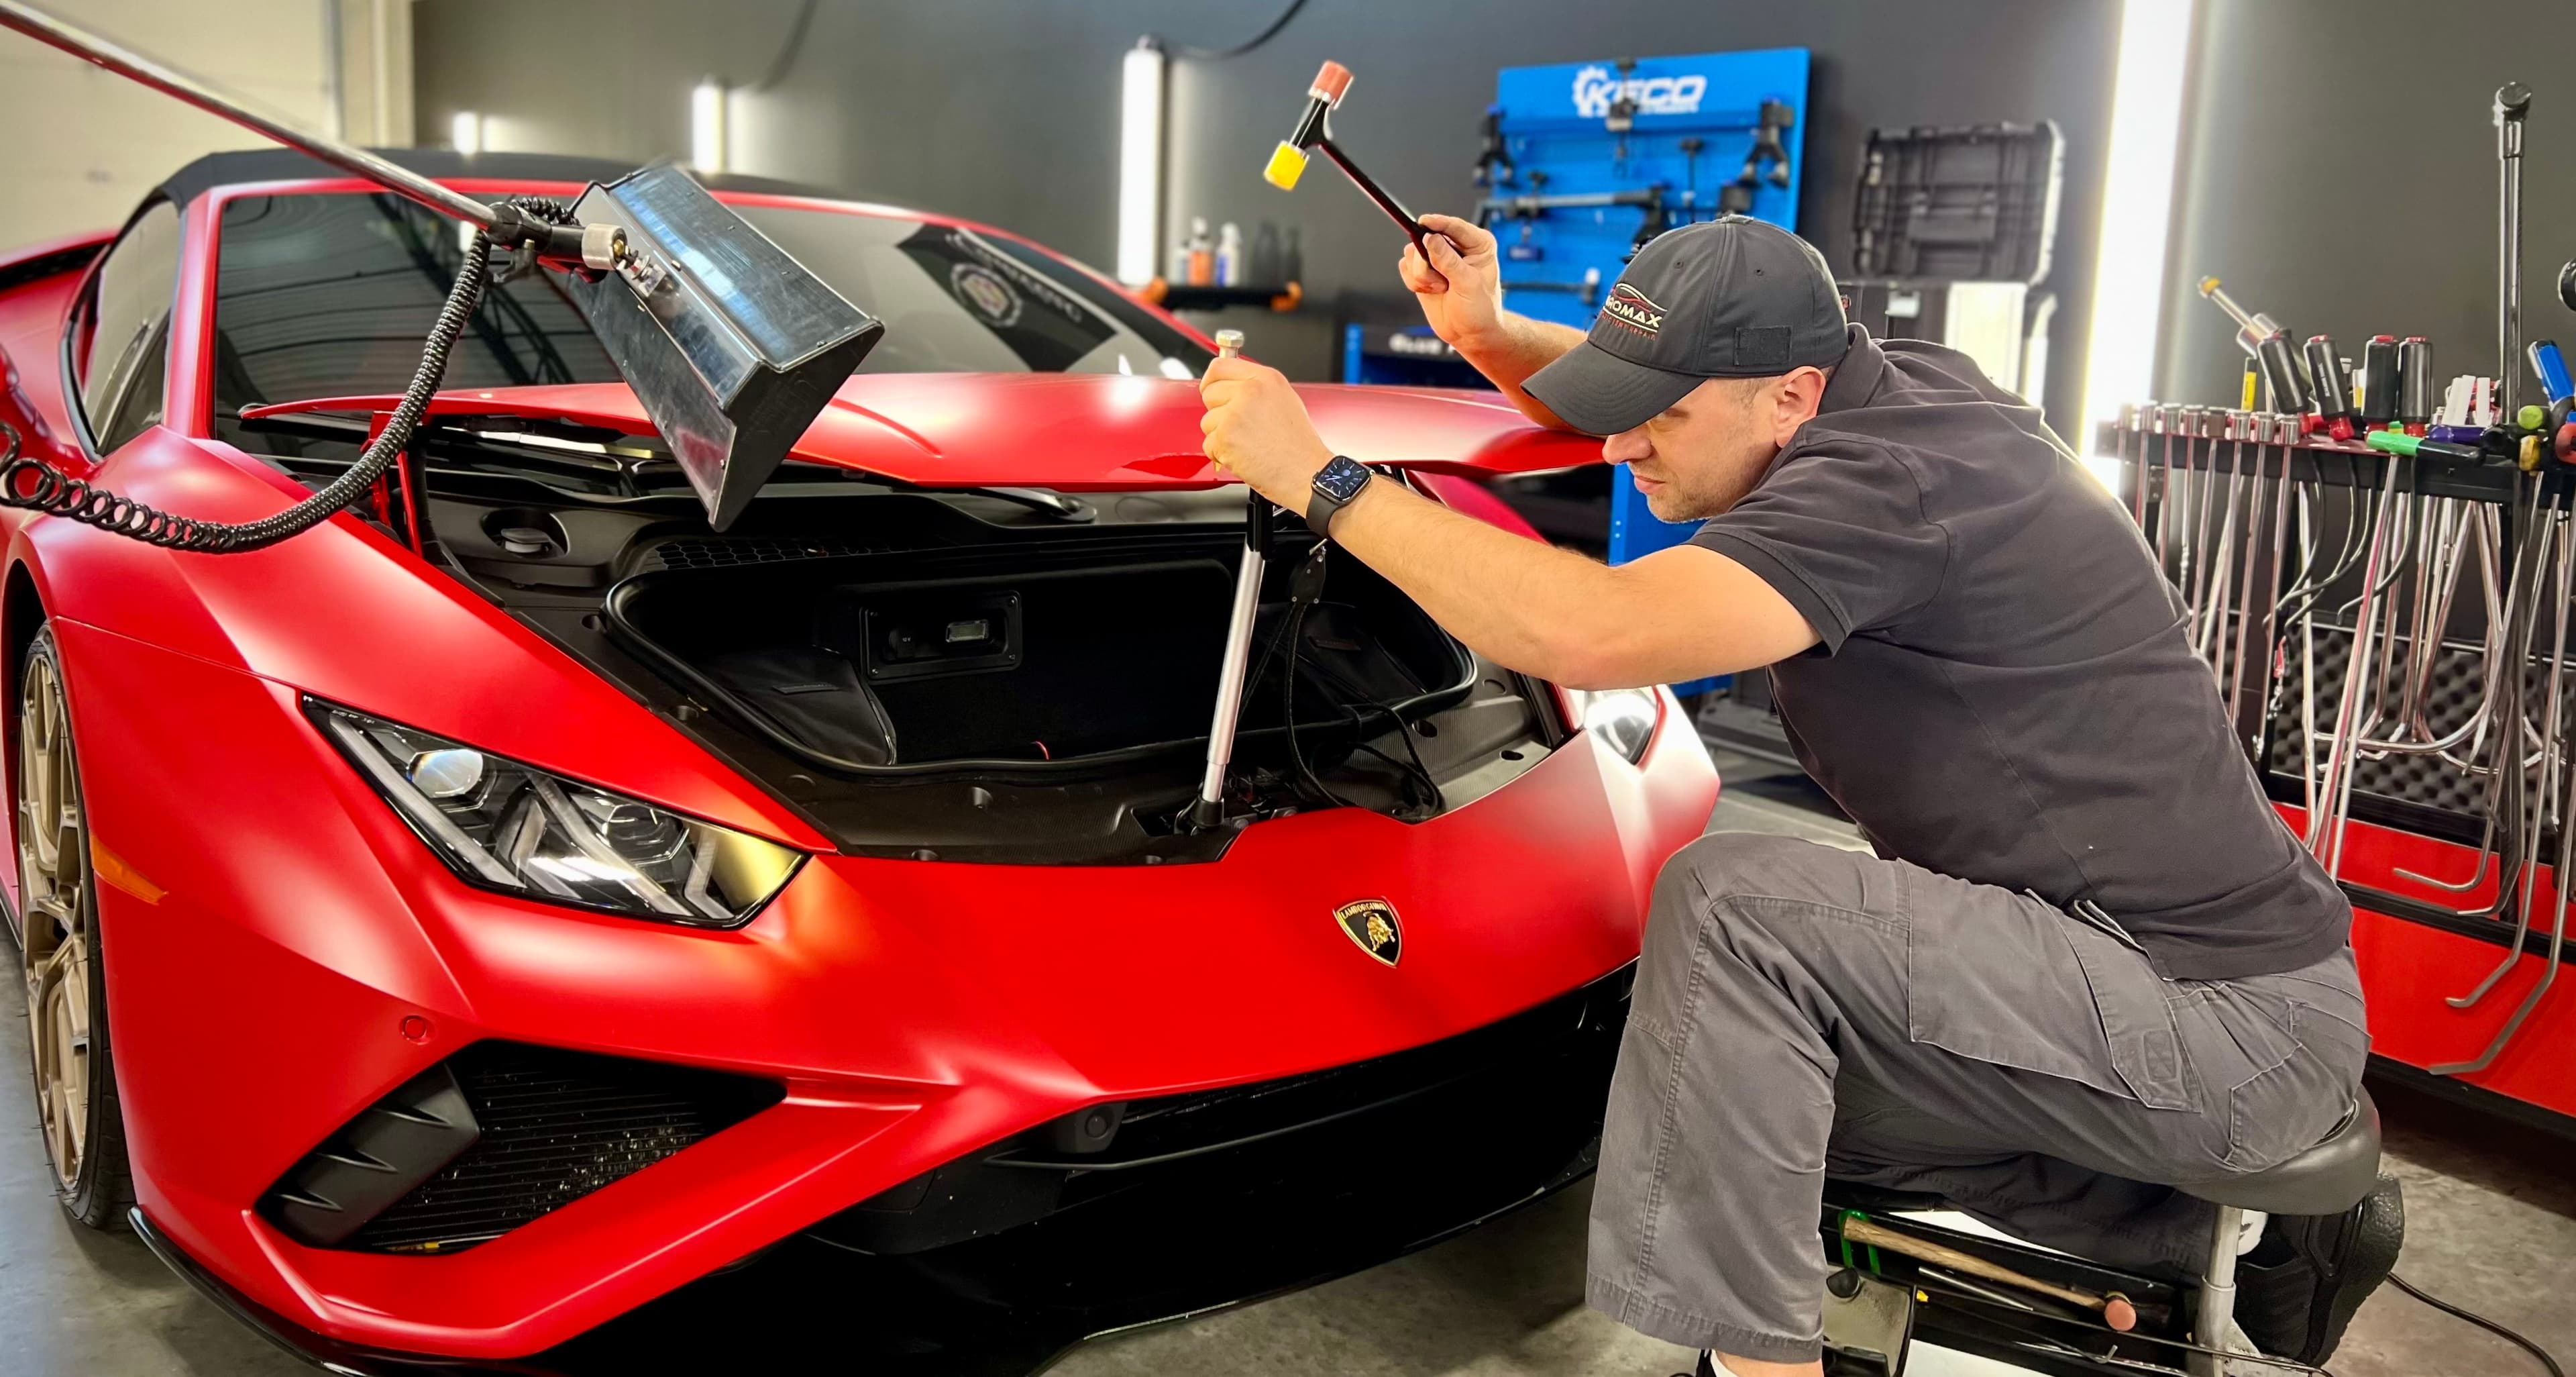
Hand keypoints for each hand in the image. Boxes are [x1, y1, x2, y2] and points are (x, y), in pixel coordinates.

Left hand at [1199, 356, 1334, 513]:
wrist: (1307, 473)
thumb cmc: (1300, 446)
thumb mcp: (1284, 400)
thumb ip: (1255, 388)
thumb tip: (1230, 386)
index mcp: (1265, 379)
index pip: (1220, 367)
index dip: (1212, 381)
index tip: (1212, 390)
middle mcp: (1249, 391)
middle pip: (1209, 393)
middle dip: (1218, 412)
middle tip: (1240, 428)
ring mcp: (1235, 414)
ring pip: (1207, 421)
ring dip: (1220, 436)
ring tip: (1248, 444)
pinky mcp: (1225, 437)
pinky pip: (1209, 444)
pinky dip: (1221, 455)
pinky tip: (1244, 456)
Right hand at [1398, 213, 1503, 348]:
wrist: (1470, 333)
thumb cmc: (1480, 310)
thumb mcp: (1468, 284)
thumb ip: (1448, 261)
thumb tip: (1430, 239)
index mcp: (1477, 243)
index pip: (1454, 226)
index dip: (1437, 223)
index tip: (1424, 222)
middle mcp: (1456, 247)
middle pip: (1427, 237)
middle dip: (1428, 261)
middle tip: (1441, 280)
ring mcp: (1437, 257)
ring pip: (1412, 253)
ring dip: (1423, 276)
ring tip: (1441, 288)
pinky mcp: (1423, 270)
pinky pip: (1405, 267)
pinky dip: (1415, 282)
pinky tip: (1431, 291)